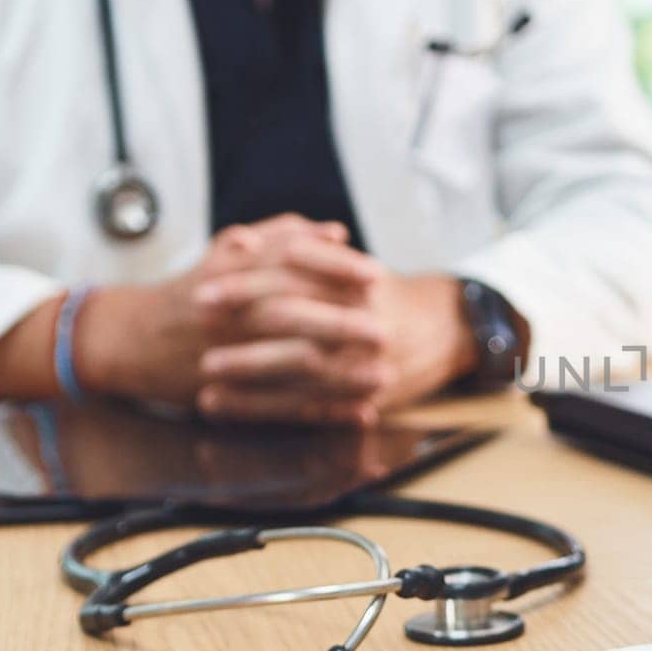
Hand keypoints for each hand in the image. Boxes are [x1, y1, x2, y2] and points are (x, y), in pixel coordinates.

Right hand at [78, 216, 384, 419]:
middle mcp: (228, 312)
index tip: (376, 277)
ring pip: (288, 363)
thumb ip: (281, 235)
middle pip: (291, 314)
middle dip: (340, 325)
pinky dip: (322, 410)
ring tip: (383, 376)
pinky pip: (279, 404)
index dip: (335, 270)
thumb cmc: (194, 291)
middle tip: (385, 331)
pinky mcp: (227, 392)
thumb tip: (337, 232)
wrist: (130, 339)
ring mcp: (227, 353)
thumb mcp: (229, 252)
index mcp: (231, 273)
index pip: (289, 264)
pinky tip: (357, 413)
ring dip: (339, 373)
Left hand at [196, 270, 478, 424]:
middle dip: (242, 325)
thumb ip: (301, 255)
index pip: (294, 275)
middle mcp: (365, 319)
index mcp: (358, 282)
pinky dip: (266, 408)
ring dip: (250, 371)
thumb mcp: (352, 268)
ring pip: (301, 366)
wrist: (453, 331)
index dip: (245, 283)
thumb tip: (238, 243)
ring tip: (206, 376)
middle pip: (294, 317)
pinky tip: (231, 407)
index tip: (203, 287)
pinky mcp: (370, 398)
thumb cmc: (390, 298)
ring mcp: (369, 360)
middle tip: (198, 326)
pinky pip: (312, 406)